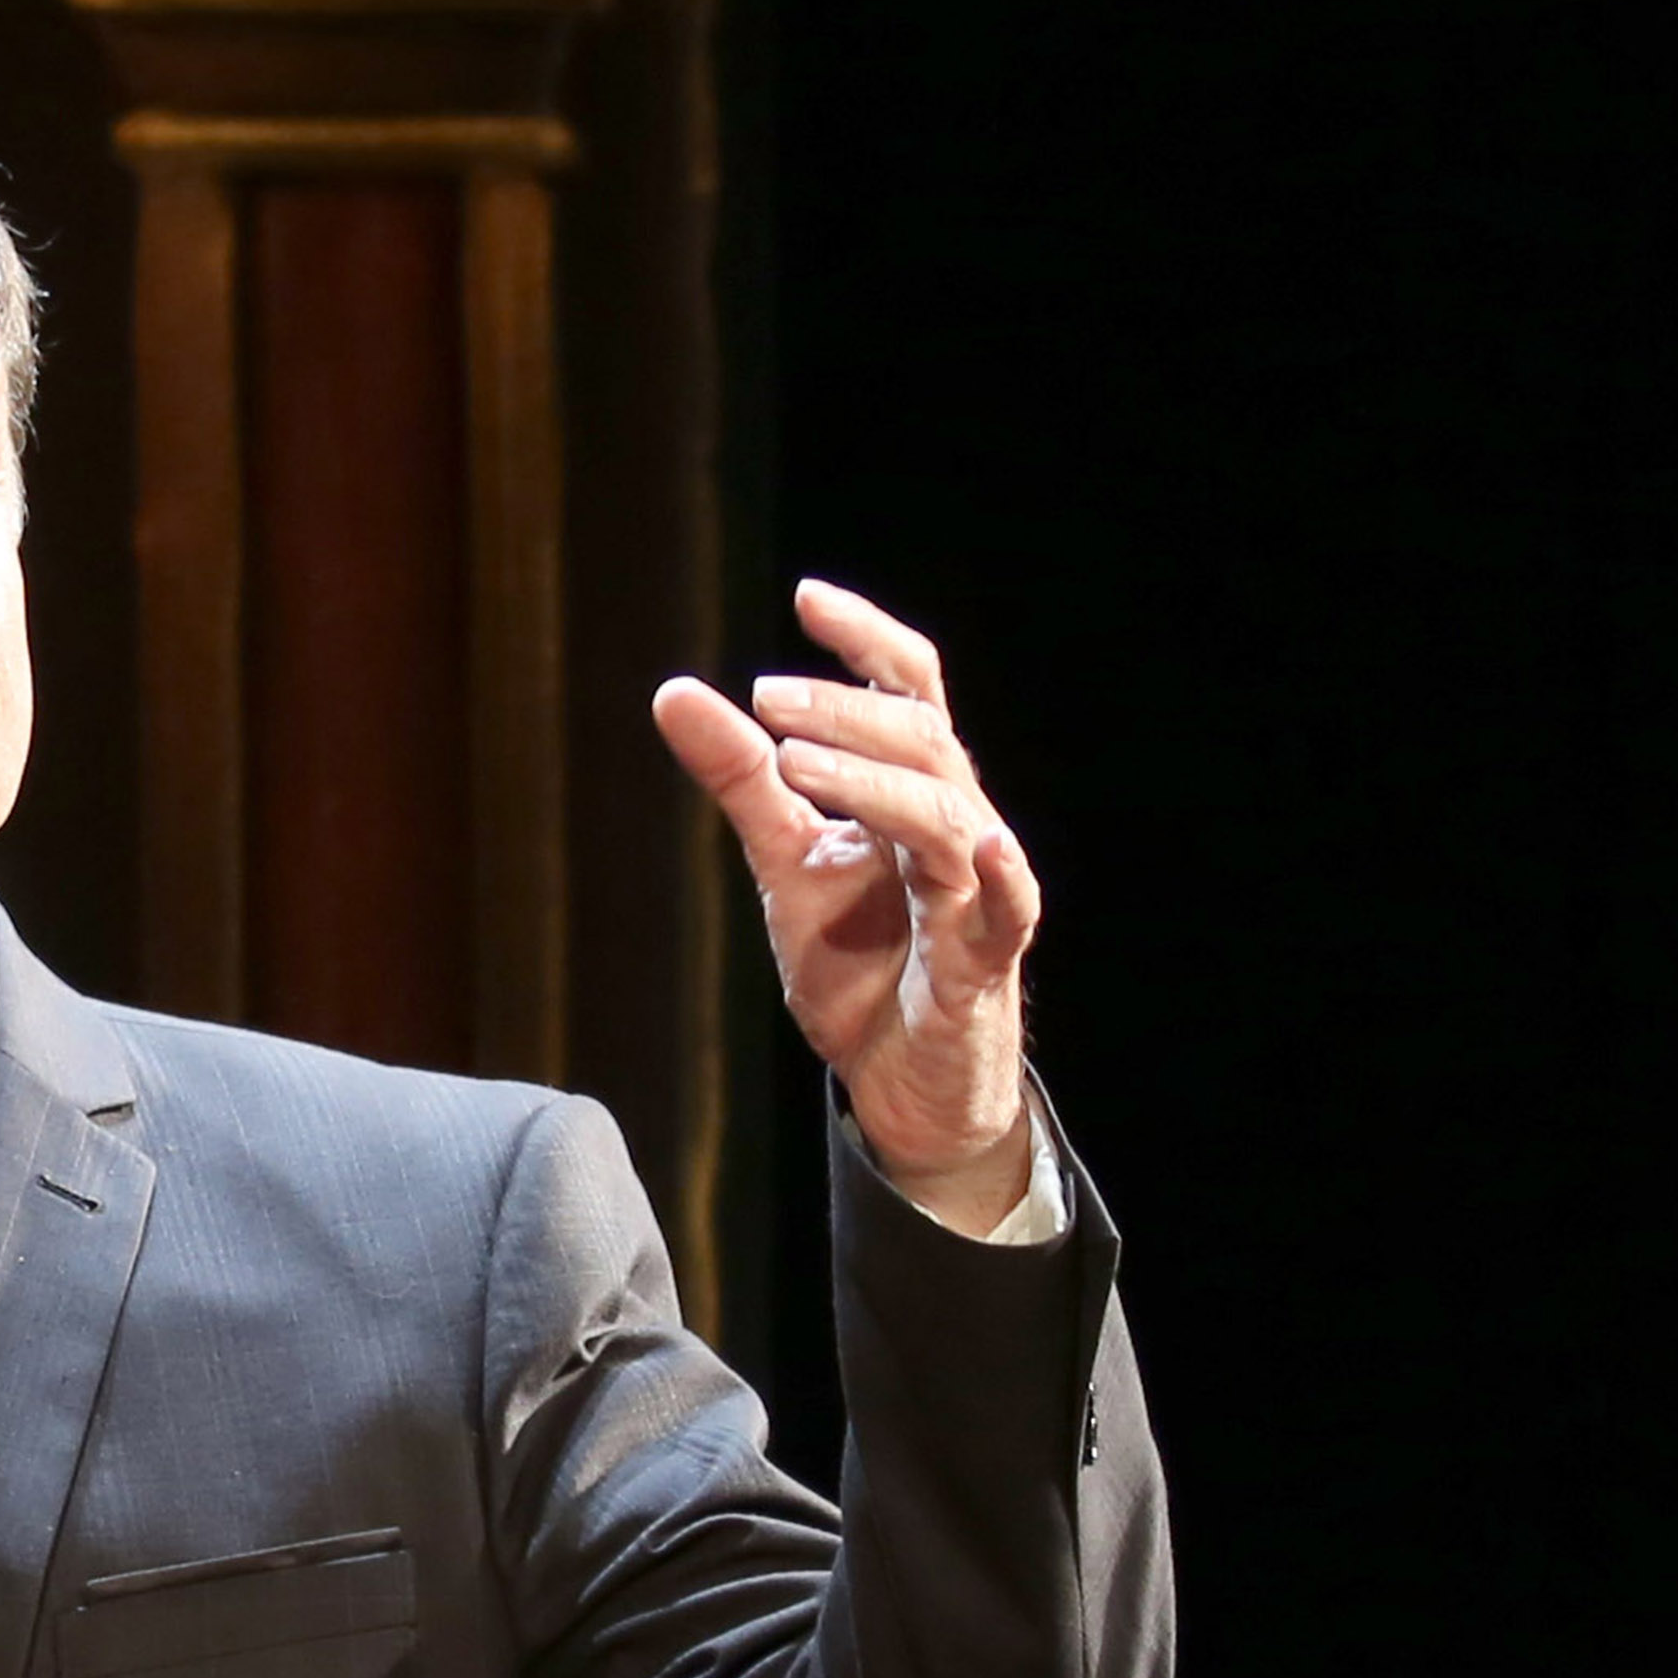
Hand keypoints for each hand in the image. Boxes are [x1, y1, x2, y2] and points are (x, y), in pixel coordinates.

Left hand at [653, 580, 1038, 1234]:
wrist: (901, 1081)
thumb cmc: (860, 962)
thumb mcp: (786, 860)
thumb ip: (741, 779)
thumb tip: (674, 689)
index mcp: (914, 792)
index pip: (909, 690)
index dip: (867, 639)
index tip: (806, 596)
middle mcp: (958, 826)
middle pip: (923, 738)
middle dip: (845, 710)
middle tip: (766, 698)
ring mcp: (978, 893)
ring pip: (949, 813)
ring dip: (873, 781)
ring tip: (793, 761)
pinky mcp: (983, 963)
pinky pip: (1004, 909)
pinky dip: (995, 874)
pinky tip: (979, 844)